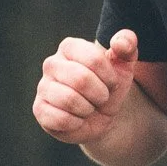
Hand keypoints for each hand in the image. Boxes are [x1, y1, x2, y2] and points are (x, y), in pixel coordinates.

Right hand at [33, 29, 139, 144]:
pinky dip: (77, 123)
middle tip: (101, 97)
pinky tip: (77, 119)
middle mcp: (51, 64)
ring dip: (88, 109)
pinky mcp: (40, 109)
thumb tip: (120, 42)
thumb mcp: (123, 65)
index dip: (109, 77)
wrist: (101, 115)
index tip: (111, 82)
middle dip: (100, 94)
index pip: (94, 59)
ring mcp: (43, 87)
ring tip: (89, 107)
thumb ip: (127, 45)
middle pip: (81, 79)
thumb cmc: (109, 85)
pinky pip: (61, 119)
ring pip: (69, 100)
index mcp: (69, 47)